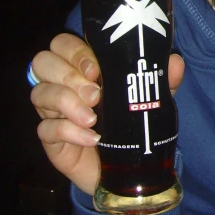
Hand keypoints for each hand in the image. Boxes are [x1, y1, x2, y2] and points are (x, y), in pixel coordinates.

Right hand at [31, 33, 184, 196]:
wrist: (127, 169)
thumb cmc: (132, 124)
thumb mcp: (150, 99)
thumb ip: (161, 80)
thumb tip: (175, 61)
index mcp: (82, 67)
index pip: (63, 44)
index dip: (75, 52)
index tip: (98, 69)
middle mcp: (62, 84)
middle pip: (43, 62)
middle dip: (68, 74)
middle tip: (95, 94)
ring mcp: (52, 111)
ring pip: (39, 92)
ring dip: (66, 102)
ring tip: (92, 118)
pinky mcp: (50, 139)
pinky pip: (45, 129)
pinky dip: (68, 131)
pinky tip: (91, 138)